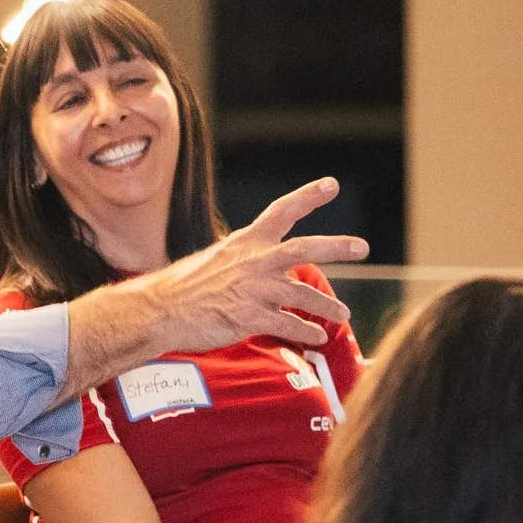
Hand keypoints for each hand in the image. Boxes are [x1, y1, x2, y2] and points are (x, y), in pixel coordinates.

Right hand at [134, 179, 363, 351]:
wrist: (161, 310)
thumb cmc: (184, 287)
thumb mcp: (215, 260)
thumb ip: (244, 260)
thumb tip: (263, 265)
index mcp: (245, 242)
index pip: (281, 211)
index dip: (308, 197)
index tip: (332, 185)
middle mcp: (254, 261)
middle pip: (304, 248)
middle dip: (337, 246)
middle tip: (362, 246)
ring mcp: (254, 289)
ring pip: (303, 294)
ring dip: (327, 306)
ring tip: (342, 314)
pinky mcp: (250, 317)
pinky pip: (289, 325)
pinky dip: (306, 332)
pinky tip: (316, 337)